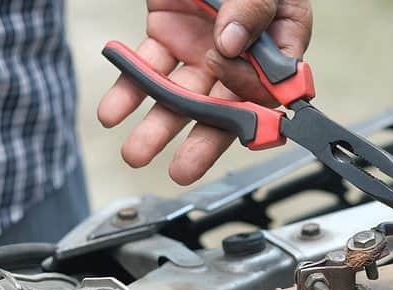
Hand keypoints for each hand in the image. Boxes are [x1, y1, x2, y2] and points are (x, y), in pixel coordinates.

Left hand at [97, 0, 311, 184]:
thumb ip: (253, 6)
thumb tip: (231, 44)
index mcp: (278, 40)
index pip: (273, 86)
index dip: (257, 106)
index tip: (239, 114)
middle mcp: (241, 54)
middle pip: (225, 105)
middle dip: (200, 140)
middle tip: (181, 170)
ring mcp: (202, 48)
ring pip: (182, 95)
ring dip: (158, 124)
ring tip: (136, 151)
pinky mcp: (166, 37)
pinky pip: (147, 67)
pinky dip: (128, 89)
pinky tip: (114, 111)